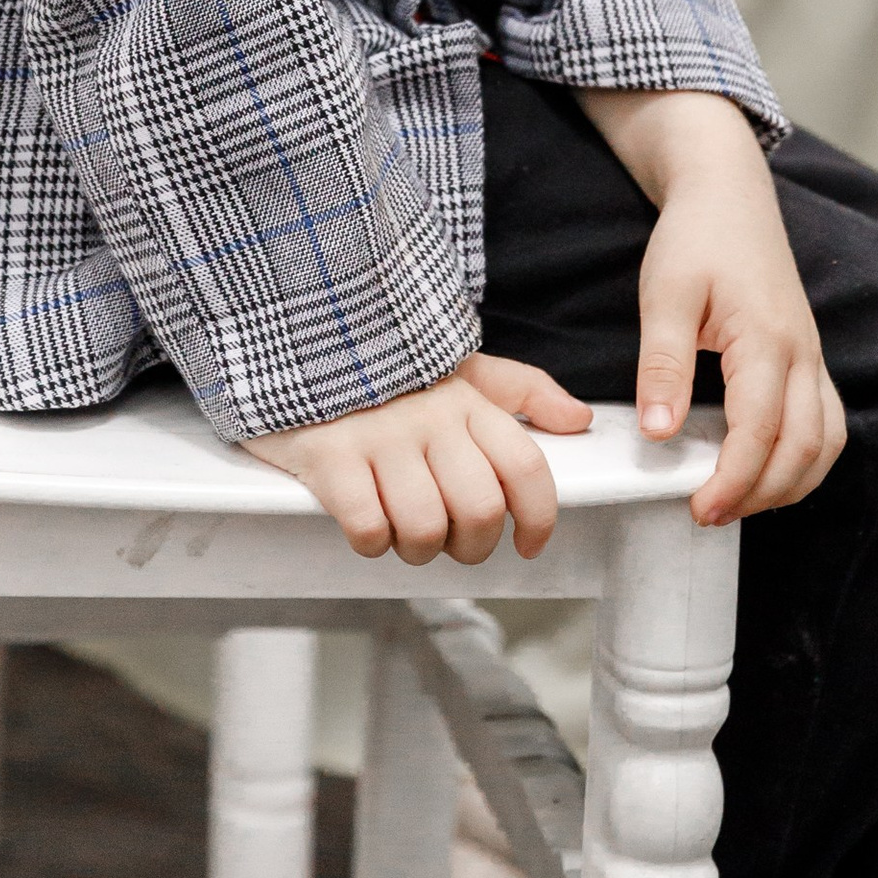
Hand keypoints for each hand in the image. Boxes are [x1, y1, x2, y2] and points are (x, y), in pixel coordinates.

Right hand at [243, 353, 592, 563]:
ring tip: (402, 527)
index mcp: (467, 397)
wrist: (299, 330)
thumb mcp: (459, 365)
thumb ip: (522, 391)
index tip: (529, 543)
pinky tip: (364, 515)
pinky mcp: (329, 457)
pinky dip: (370, 539)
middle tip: (452, 539)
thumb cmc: (385, 362)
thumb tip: (578, 419)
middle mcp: (429, 417)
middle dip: (471, 546)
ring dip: (416, 548)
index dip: (539, 519)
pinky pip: (367, 529)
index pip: (526, 468)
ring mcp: (378, 436)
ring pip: (424, 530)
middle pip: (479, 512)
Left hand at [577, 92, 846, 527]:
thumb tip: (657, 433)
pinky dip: (805, 459)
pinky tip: (766, 468)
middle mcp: (803, 353)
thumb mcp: (666, 292)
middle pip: (803, 449)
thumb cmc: (696, 237)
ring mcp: (812, 356)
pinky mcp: (809, 356)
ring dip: (791, 484)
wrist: (729, 192)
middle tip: (707, 512)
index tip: (697, 508)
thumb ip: (663, 363)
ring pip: (826, 443)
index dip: (732, 481)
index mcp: (767, 339)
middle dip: (761, 494)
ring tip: (737, 500)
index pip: (759, 432)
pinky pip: (826, 423)